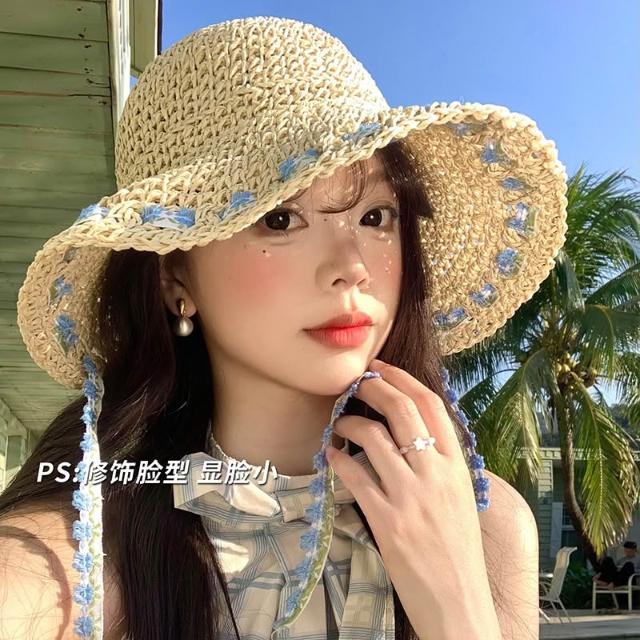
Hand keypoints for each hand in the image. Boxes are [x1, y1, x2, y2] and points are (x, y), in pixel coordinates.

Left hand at [326, 359, 500, 639]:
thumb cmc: (458, 550)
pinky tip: (331, 454)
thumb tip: (411, 431)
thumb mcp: (460, 498)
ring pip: (374, 439)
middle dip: (375, 387)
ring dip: (349, 423)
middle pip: (402, 411)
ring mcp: (411, 498)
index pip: (432, 406)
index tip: (381, 368)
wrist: (459, 602)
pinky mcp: (387, 521)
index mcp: (457, 467)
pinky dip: (338, 459)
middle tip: (356, 382)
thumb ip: (440, 463)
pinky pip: (355, 477)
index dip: (403, 379)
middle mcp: (436, 475)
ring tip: (339, 423)